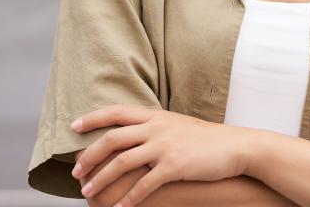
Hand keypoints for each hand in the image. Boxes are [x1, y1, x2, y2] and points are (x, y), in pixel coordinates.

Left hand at [71, 104, 253, 205]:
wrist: (236, 146)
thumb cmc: (206, 140)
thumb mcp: (177, 125)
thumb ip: (155, 127)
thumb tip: (133, 136)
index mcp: (155, 116)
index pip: (116, 112)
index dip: (92, 118)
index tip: (72, 127)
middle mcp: (156, 128)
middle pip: (112, 138)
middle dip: (89, 156)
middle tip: (75, 172)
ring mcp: (165, 146)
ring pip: (122, 162)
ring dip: (101, 179)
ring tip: (87, 193)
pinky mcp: (174, 166)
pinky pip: (144, 185)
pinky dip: (129, 199)